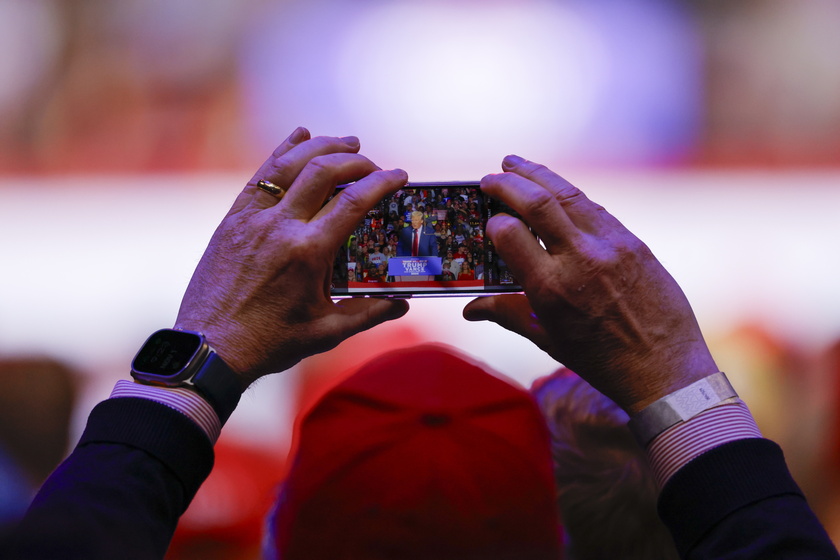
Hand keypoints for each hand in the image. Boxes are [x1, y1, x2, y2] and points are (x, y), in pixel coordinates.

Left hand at [175, 127, 408, 387]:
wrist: (208, 350)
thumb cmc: (269, 344)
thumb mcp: (326, 333)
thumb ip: (369, 314)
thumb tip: (403, 302)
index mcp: (308, 253)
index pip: (354, 201)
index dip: (382, 182)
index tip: (399, 174)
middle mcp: (280, 227)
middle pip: (323, 171)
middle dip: (355, 159)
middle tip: (374, 164)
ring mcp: (251, 220)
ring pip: (289, 164)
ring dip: (321, 146)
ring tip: (346, 141)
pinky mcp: (232, 221)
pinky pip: (260, 177)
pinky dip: (282, 152)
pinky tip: (298, 137)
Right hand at [463, 156, 716, 413]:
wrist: (664, 370)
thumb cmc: (600, 360)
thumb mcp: (547, 339)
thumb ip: (507, 313)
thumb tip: (470, 307)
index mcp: (551, 288)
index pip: (509, 233)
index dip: (493, 221)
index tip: (488, 220)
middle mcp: (580, 260)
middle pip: (536, 202)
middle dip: (508, 183)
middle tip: (489, 177)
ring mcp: (611, 247)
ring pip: (568, 195)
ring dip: (538, 175)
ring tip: (516, 164)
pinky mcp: (634, 242)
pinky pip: (595, 209)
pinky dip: (570, 195)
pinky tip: (556, 189)